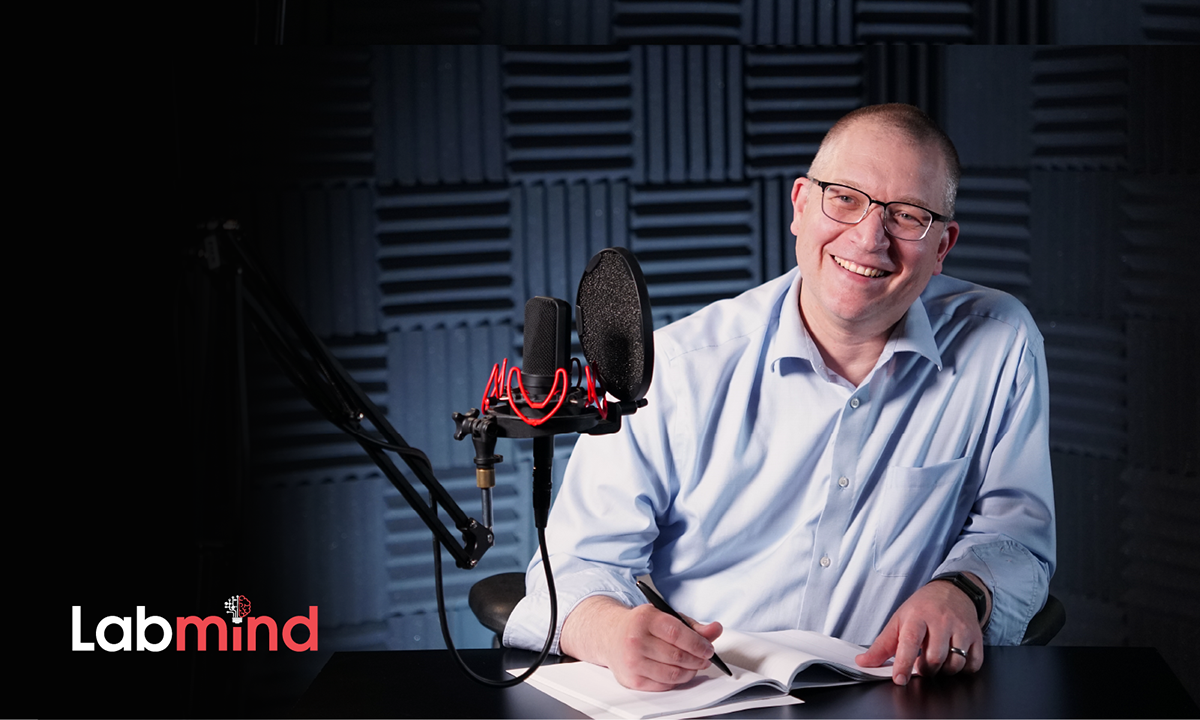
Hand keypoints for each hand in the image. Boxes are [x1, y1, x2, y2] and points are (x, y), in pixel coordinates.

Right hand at [560, 595, 722, 690]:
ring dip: (689, 672)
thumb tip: (715, 630)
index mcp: (645, 618)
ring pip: (672, 674)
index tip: (708, 648)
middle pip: (677, 656)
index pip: (678, 634)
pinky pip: (663, 685)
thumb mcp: (665, 617)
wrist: (610, 635)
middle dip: (697, 659)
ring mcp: (632, 661)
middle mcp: (635, 640)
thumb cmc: (640, 625)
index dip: (698, 644)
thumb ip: (692, 625)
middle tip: (705, 658)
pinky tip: (678, 672)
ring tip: (694, 666)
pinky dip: (676, 681)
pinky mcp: (631, 679)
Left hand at [855, 578, 985, 684]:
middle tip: (921, 664)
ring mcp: (961, 628)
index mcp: (917, 616)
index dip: (903, 663)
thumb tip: (864, 662)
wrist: (952, 591)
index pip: (910, 642)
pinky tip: (954, 659)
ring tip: (936, 660)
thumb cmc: (922, 608)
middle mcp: (941, 621)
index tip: (899, 679)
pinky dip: (964, 669)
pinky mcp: (977, 636)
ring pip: (955, 663)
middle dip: (925, 669)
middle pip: (935, 658)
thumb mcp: (898, 620)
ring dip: (944, 671)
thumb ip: (882, 645)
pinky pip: (973, 664)